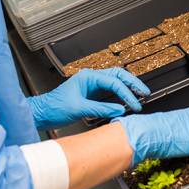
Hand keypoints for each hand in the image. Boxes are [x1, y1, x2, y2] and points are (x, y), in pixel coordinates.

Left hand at [28, 68, 150, 128]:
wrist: (43, 112)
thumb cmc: (55, 107)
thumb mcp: (79, 108)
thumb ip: (101, 108)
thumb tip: (120, 109)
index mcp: (88, 76)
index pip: (114, 82)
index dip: (127, 93)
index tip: (134, 104)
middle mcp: (91, 78)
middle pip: (118, 75)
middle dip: (132, 83)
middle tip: (145, 92)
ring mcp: (91, 84)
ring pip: (115, 81)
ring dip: (128, 87)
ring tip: (140, 94)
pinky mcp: (91, 93)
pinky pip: (110, 90)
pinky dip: (120, 93)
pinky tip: (126, 100)